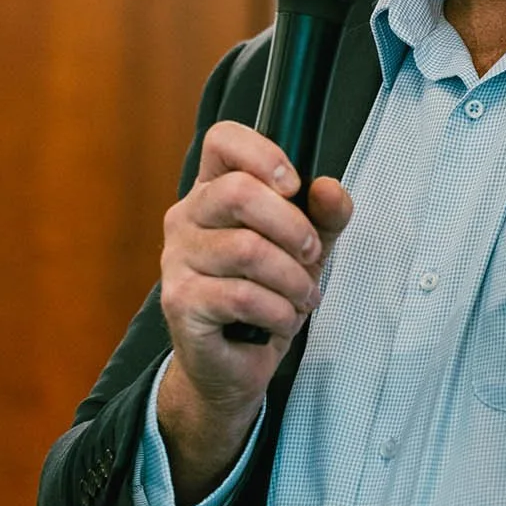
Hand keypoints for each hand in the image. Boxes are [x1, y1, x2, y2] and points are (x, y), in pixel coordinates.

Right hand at [156, 120, 352, 502]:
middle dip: (292, 226)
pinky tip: (281, 318)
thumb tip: (328, 188)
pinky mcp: (180, 301)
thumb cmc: (266, 295)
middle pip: (237, 192)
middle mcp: (186, 217)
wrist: (233, 365)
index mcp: (213, 190)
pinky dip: (278, 310)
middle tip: (312, 253)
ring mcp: (177, 259)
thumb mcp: (307, 247)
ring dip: (292, 278)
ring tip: (303, 296)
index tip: (293, 185)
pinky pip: (242, 296)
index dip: (262, 153)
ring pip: (247, 249)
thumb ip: (325, 214)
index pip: (222, 140)